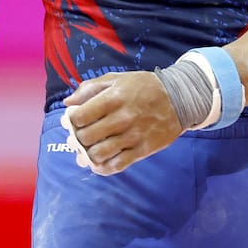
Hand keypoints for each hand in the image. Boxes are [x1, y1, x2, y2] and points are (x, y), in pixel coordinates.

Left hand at [61, 70, 182, 174]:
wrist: (179, 98)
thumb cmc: (144, 87)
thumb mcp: (116, 79)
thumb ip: (89, 88)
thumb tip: (68, 103)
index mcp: (114, 98)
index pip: (80, 116)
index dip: (71, 121)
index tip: (73, 121)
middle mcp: (122, 118)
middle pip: (86, 137)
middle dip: (77, 138)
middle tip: (79, 137)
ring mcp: (133, 136)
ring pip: (99, 154)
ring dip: (88, 155)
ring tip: (88, 150)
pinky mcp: (143, 150)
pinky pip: (117, 165)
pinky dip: (103, 168)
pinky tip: (98, 164)